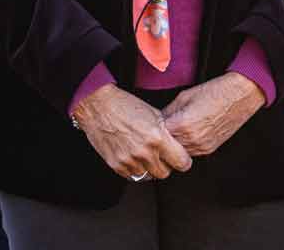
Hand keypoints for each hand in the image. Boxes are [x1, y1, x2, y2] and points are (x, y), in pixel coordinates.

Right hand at [72, 84, 193, 180]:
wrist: (100, 107)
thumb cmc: (128, 107)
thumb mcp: (155, 115)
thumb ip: (167, 133)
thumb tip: (178, 145)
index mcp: (158, 138)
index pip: (180, 162)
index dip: (183, 161)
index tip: (182, 159)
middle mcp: (144, 152)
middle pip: (164, 173)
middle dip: (166, 166)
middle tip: (163, 158)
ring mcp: (128, 160)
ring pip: (147, 176)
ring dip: (149, 168)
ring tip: (147, 155)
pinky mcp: (115, 164)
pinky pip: (131, 176)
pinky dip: (135, 169)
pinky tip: (135, 157)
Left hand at [160, 73, 265, 156]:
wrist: (241, 94)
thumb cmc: (215, 91)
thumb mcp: (184, 97)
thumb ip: (167, 112)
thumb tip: (156, 121)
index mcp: (182, 125)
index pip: (156, 136)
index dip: (152, 131)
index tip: (149, 127)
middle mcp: (191, 139)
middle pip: (165, 148)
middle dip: (161, 140)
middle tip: (159, 131)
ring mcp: (202, 146)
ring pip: (178, 153)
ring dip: (174, 145)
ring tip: (176, 131)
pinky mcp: (210, 148)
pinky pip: (191, 152)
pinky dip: (186, 145)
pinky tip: (188, 133)